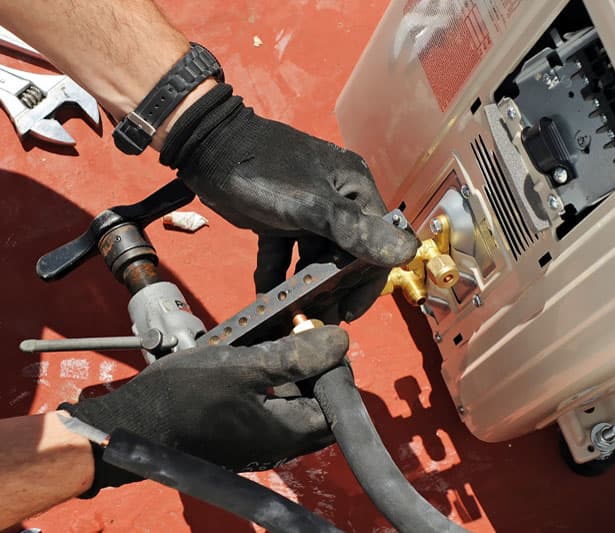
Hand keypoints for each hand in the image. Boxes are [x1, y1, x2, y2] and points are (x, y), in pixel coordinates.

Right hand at [61, 326, 347, 494]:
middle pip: (320, 409)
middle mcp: (279, 446)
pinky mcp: (243, 440)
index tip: (315, 338)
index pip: (337, 403)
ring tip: (273, 346)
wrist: (135, 423)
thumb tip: (339, 342)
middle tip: (297, 339)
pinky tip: (254, 365)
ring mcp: (260, 446)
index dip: (334, 369)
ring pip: (297, 410)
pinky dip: (274, 388)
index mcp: (287, 433)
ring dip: (294, 378)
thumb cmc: (184, 394)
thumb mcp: (243, 365)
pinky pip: (274, 414)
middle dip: (315, 372)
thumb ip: (294, 356)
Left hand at [159, 84, 418, 320]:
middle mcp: (336, 201)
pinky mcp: (279, 219)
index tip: (348, 312)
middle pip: (345, 255)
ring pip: (314, 258)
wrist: (206, 146)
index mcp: (353, 189)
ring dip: (305, 286)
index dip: (366, 282)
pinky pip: (285, 254)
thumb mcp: (309, 204)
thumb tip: (407, 254)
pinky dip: (277, 274)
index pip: (376, 243)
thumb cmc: (263, 172)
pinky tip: (266, 296)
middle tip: (314, 318)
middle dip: (332, 289)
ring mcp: (307, 211)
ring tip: (293, 314)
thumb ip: (354, 231)